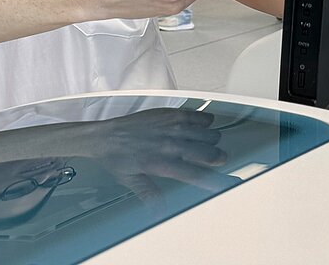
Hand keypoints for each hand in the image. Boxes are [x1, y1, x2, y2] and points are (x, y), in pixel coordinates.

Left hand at [88, 108, 236, 196]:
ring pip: (205, 133)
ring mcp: (168, 127)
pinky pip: (194, 115)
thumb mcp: (132, 182)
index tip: (225, 184)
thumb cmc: (116, 158)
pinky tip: (205, 125)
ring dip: (211, 140)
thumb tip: (160, 213)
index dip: (215, 181)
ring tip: (208, 143)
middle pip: (207, 153)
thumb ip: (151, 196)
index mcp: (162, 164)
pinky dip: (204, 120)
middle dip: (217, 159)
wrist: (103, 136)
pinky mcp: (166, 114)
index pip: (196, 175)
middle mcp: (168, 145)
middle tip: (218, 160)